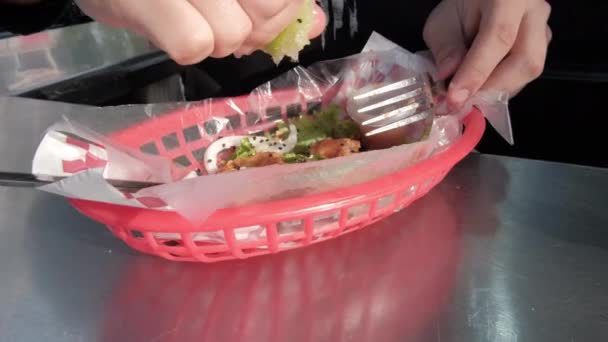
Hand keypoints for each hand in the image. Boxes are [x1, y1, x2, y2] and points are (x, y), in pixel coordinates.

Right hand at [75, 0, 325, 64]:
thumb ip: (274, 0)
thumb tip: (315, 22)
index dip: (284, 13)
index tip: (262, 17)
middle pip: (268, 11)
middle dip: (255, 29)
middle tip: (227, 21)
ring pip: (234, 33)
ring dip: (220, 39)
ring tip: (196, 21)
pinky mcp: (144, 5)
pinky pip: (193, 46)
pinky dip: (189, 46)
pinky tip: (176, 31)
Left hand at [423, 0, 551, 108]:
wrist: (481, 1)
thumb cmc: (462, 7)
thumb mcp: (442, 23)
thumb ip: (445, 48)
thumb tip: (448, 76)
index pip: (498, 38)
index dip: (476, 72)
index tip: (455, 97)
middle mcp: (534, 11)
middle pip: (525, 60)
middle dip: (491, 89)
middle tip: (463, 104)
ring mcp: (543, 29)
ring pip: (529, 71)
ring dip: (496, 90)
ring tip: (468, 97)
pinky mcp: (542, 47)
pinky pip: (525, 74)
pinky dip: (501, 87)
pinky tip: (481, 89)